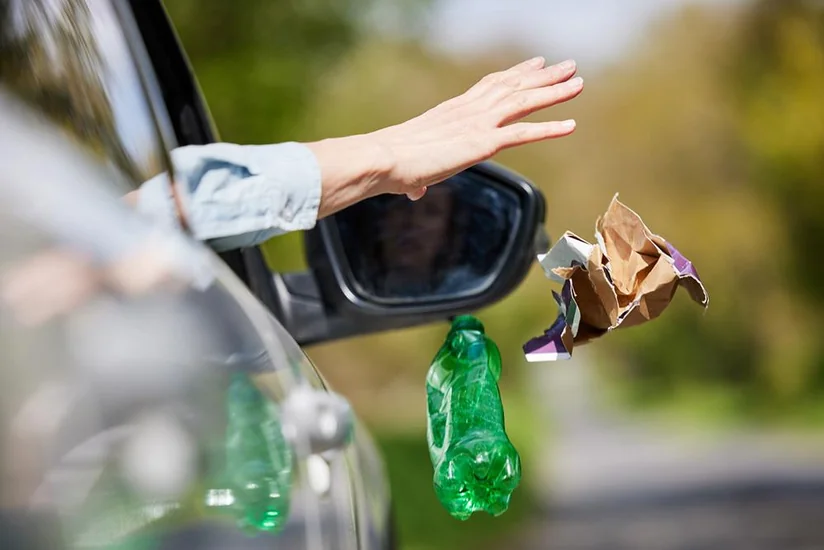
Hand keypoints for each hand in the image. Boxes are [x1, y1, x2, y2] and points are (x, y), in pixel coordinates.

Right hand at [374, 56, 581, 199]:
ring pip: (524, 101)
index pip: (491, 85)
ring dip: (554, 92)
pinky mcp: (482, 142)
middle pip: (513, 86)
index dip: (516, 74)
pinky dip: (549, 128)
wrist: (385, 157)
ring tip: (578, 82)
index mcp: (454, 110)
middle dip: (543, 76)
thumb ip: (418, 177)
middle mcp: (469, 110)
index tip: (535, 64)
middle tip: (567, 66)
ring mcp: (478, 123)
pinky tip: (570, 125)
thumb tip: (412, 190)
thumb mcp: (410, 166)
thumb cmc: (391, 163)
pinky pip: (523, 133)